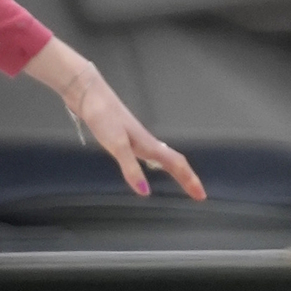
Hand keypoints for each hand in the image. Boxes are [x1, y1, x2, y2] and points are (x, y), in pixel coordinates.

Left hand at [30, 42, 205, 200]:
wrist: (89, 94)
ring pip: (163, 157)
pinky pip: (150, 154)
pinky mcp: (126, 136)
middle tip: (197, 193)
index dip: (190, 180)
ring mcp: (137, 138)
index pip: (177, 165)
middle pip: (174, 162)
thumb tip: (145, 192)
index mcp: (148, 145)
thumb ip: (131, 168)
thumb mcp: (117, 145)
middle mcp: (147, 142)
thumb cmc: (103, 116)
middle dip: (187, 178)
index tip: (201, 196)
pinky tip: (149, 164)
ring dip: (175, 170)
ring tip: (182, 180)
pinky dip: (157, 163)